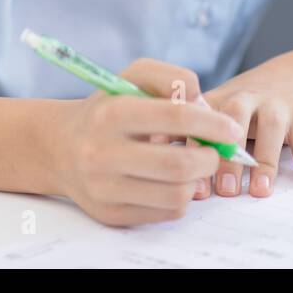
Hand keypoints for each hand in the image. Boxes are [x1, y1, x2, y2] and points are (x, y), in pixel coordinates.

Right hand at [50, 58, 244, 226]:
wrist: (61, 147)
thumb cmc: (109, 108)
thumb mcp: (133, 77)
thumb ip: (173, 78)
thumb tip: (205, 107)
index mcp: (111, 113)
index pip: (174, 116)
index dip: (212, 123)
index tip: (232, 129)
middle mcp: (102, 153)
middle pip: (179, 165)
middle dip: (210, 158)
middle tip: (214, 151)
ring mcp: (104, 189)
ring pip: (177, 194)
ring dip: (197, 179)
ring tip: (192, 164)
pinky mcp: (111, 215)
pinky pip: (166, 212)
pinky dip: (180, 196)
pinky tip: (172, 181)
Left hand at [202, 56, 292, 198]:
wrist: (292, 77)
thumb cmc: (243, 105)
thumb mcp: (215, 108)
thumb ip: (189, 131)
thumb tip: (157, 158)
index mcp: (219, 99)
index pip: (200, 120)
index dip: (193, 149)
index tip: (189, 183)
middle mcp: (247, 97)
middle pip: (235, 117)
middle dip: (229, 154)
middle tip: (225, 190)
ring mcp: (278, 105)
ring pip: (271, 129)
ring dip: (265, 161)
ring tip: (260, 191)